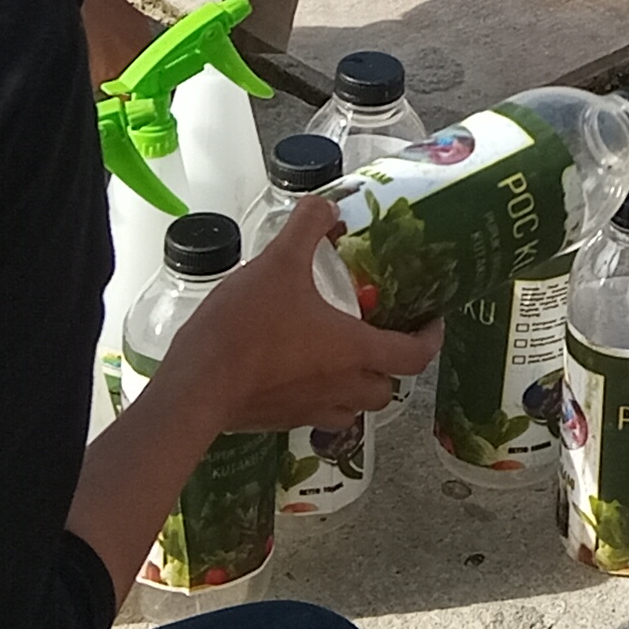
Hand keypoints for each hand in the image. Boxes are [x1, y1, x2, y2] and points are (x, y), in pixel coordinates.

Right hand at [152, 195, 439, 432]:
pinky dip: (322, 400)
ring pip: (355, 409)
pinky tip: (301, 374)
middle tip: (381, 335)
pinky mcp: (281, 423)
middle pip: (388, 389)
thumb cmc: (247, 327)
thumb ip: (307, 228)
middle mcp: (342, 388)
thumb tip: (327, 205)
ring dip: (359, 387)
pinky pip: (318, 417)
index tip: (431, 320)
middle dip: (393, 366)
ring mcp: (311, 411)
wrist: (196, 387)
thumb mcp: (278, 263)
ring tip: (344, 357)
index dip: (431, 338)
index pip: (415, 355)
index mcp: (354, 351)